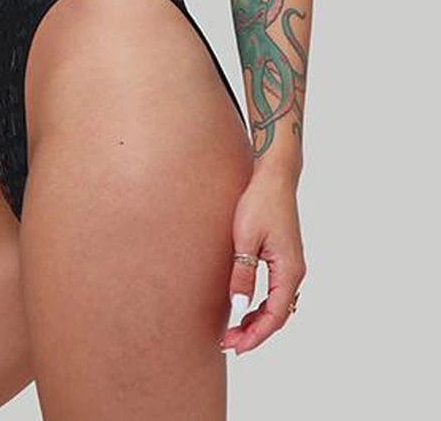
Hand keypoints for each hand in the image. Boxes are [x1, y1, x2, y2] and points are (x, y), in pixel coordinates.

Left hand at [220, 168, 305, 355]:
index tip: (235, 346)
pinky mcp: (284, 258)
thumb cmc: (259, 202)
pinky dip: (262, 305)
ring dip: (258, 320)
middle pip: (279, 315)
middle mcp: (295, 271)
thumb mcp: (245, 238)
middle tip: (228, 343)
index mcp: (289, 270)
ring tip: (233, 330)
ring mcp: (292, 265)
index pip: (275, 316)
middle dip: (255, 333)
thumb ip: (243, 272)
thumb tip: (238, 306)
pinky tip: (244, 307)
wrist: (274, 176)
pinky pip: (276, 291)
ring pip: (278, 305)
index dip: (255, 335)